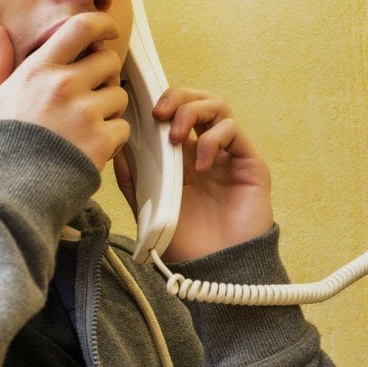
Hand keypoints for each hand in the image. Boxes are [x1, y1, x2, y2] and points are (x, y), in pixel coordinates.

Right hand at [0, 12, 129, 168]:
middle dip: (105, 73)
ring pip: (119, 95)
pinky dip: (112, 138)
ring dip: (109, 107)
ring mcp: (85, 114)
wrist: (4, 195)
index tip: (107, 31)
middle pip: (109, 61)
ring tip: (86, 125)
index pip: (80, 28)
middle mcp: (64, 86)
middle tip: (91, 91)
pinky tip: (89, 147)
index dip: (101, 24)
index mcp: (38, 70)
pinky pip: (122, 128)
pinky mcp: (100, 142)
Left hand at [113, 87, 272, 261]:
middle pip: (197, 99)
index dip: (159, 102)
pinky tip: (201, 165)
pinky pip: (233, 131)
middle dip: (176, 96)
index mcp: (182, 157)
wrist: (215, 270)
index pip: (174, 112)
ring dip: (192, 111)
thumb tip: (118, 149)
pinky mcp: (250, 163)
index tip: (137, 108)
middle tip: (158, 113)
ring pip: (217, 106)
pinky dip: (213, 139)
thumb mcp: (148, 208)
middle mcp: (206, 150)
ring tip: (176, 137)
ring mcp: (229, 154)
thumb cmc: (185, 244)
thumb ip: (133, 180)